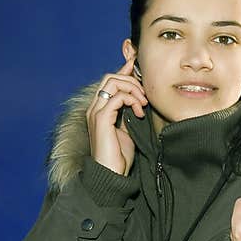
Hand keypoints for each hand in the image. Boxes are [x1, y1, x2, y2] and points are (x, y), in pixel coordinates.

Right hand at [85, 59, 148, 175]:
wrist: (110, 174)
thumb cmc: (119, 156)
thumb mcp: (128, 129)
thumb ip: (130, 112)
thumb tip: (140, 100)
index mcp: (100, 109)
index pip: (110, 82)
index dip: (124, 71)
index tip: (137, 66)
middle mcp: (95, 107)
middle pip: (111, 77)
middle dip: (132, 80)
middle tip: (145, 97)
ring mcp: (96, 112)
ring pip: (113, 82)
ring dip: (133, 89)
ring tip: (143, 104)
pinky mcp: (101, 119)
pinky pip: (117, 97)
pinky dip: (131, 100)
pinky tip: (139, 112)